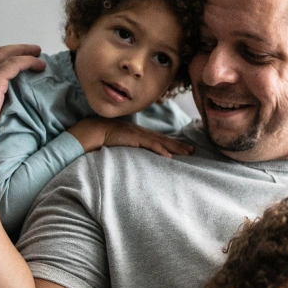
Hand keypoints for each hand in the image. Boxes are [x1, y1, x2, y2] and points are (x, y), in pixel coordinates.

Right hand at [68, 117, 192, 157]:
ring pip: (161, 142)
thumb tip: (137, 156)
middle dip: (179, 146)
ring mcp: (140, 135)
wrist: (95, 130)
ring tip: (187, 153)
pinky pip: (150, 145)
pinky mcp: (135, 139)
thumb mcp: (122, 142)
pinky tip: (169, 157)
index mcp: (140, 134)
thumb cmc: (106, 138)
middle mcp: (143, 133)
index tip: (185, 149)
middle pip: (165, 140)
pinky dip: (160, 150)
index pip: (160, 139)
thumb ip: (131, 147)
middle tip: (193, 151)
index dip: (173, 144)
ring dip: (175, 148)